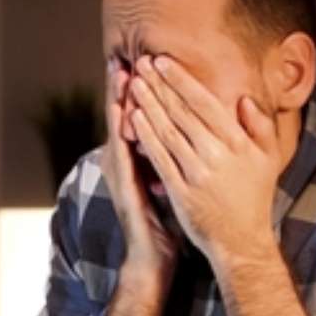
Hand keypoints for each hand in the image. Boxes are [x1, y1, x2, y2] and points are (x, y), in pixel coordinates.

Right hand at [100, 58, 179, 281]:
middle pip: (124, 116)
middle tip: (126, 55)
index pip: (141, 117)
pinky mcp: (125, 186)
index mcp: (138, 159)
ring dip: (119, 100)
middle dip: (125, 86)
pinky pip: (123, 152)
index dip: (143, 91)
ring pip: (120, 128)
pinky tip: (124, 110)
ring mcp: (121, 174)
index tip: (148, 63)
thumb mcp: (174, 183)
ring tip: (122, 72)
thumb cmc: (167, 224)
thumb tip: (195, 133)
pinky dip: (122, 129)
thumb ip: (177, 157)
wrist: (153, 260)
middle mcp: (124, 163)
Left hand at [128, 55, 279, 268]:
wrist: (242, 241)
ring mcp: (196, 172)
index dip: (181, 80)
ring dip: (148, 104)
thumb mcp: (268, 159)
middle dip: (159, 85)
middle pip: (182, 112)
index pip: (205, 103)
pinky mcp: (180, 190)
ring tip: (133, 83)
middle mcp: (216, 154)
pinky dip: (146, 136)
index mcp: (237, 143)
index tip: (162, 61)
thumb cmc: (254, 198)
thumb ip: (260, 127)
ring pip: (167, 131)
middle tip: (140, 63)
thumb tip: (244, 99)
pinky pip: (160, 158)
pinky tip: (134, 118)